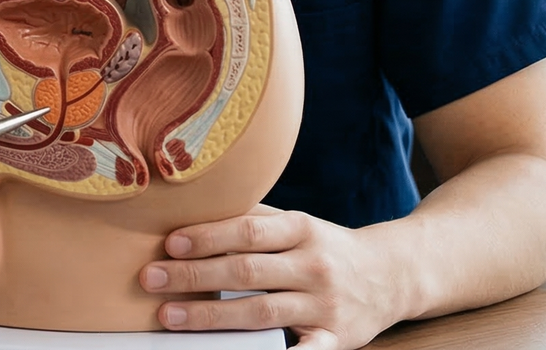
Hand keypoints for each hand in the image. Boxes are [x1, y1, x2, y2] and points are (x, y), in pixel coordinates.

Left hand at [139, 204, 404, 349]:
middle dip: (194, 276)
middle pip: (247, 272)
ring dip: (211, 315)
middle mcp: (314, 266)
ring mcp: (326, 305)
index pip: (248, 231)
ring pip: (262, 312)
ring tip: (169, 315)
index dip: (208, 237)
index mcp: (301, 230)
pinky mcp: (338, 339)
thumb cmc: (325, 247)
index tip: (170, 244)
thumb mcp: (296, 224)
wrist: (394, 275)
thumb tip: (191, 209)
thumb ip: (251, 218)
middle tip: (151, 278)